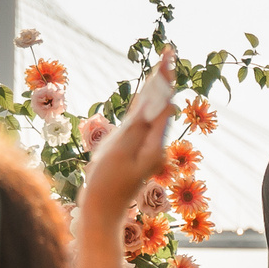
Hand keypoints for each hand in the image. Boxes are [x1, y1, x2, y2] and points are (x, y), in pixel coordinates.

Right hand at [77, 49, 176, 221]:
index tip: (168, 56)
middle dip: (163, 80)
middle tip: (168, 54)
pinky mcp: (134, 154)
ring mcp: (145, 151)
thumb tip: (159, 105)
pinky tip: (146, 98)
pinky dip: (144, 108)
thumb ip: (138, 127)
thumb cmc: (105, 184)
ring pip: (152, 115)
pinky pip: (142, 125)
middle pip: (160, 107)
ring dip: (155, 92)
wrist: (100, 213)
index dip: (165, 78)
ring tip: (163, 68)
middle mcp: (155, 146)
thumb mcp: (119, 151)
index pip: (162, 103)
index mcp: (155, 144)